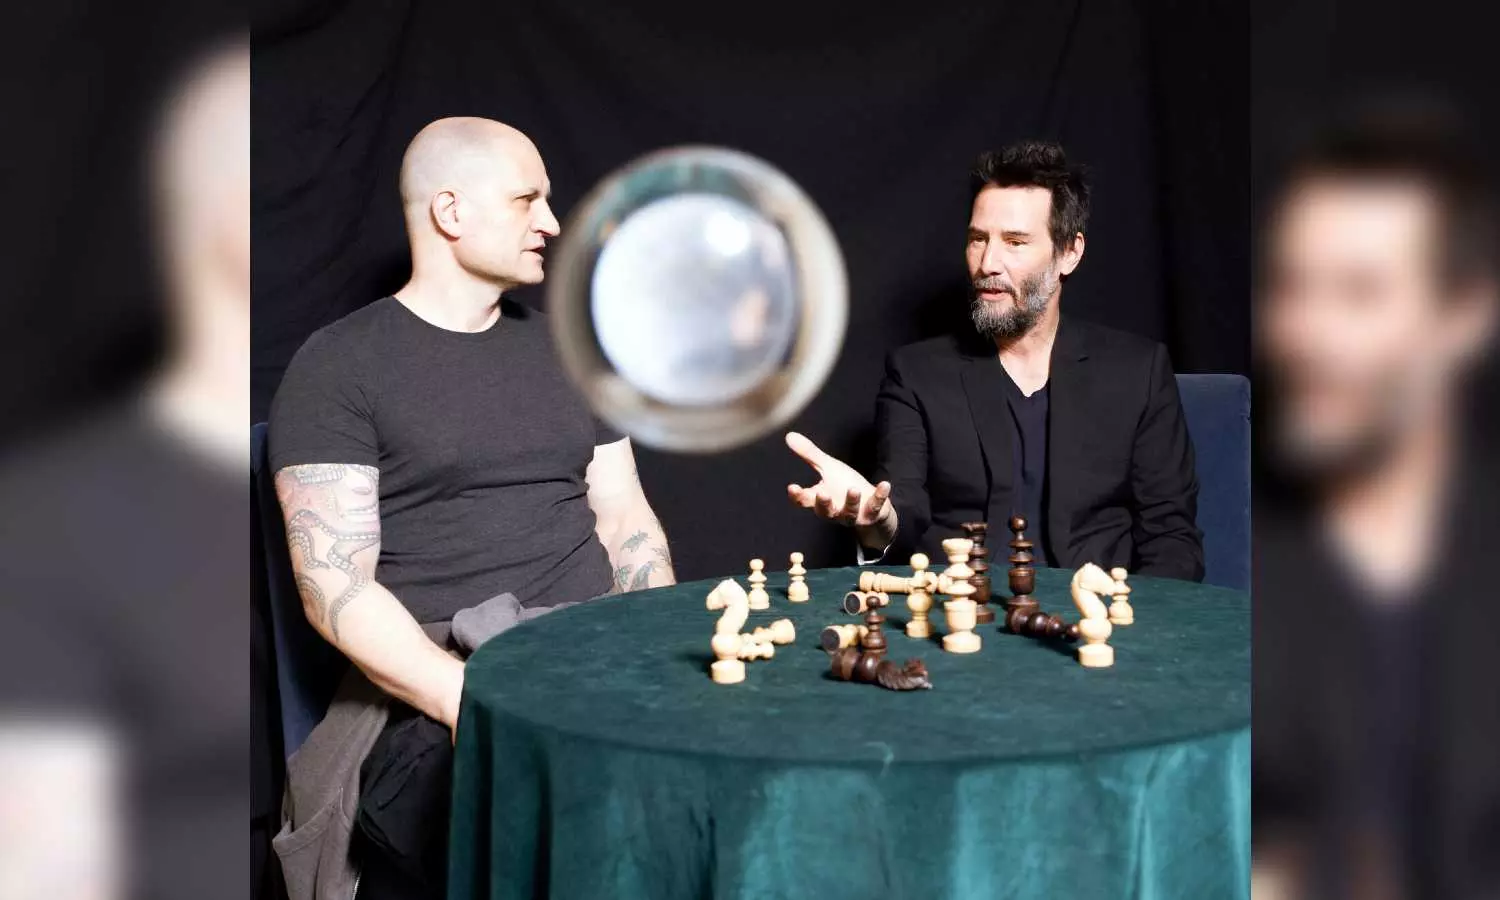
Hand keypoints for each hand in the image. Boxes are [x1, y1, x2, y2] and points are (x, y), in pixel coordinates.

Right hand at [784, 432, 896, 547]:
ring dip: (851, 502)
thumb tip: (789, 436)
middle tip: (822, 493)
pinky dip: (880, 496)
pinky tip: (884, 484)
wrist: (870, 505)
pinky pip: (876, 507)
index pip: (805, 500)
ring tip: (853, 489)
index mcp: (821, 499)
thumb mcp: (827, 467)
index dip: (798, 496)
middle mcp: (835, 510)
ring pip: (849, 513)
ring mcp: (854, 514)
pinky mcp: (872, 514)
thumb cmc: (844, 485)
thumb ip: (809, 454)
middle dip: (824, 504)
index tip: (792, 487)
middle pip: (826, 512)